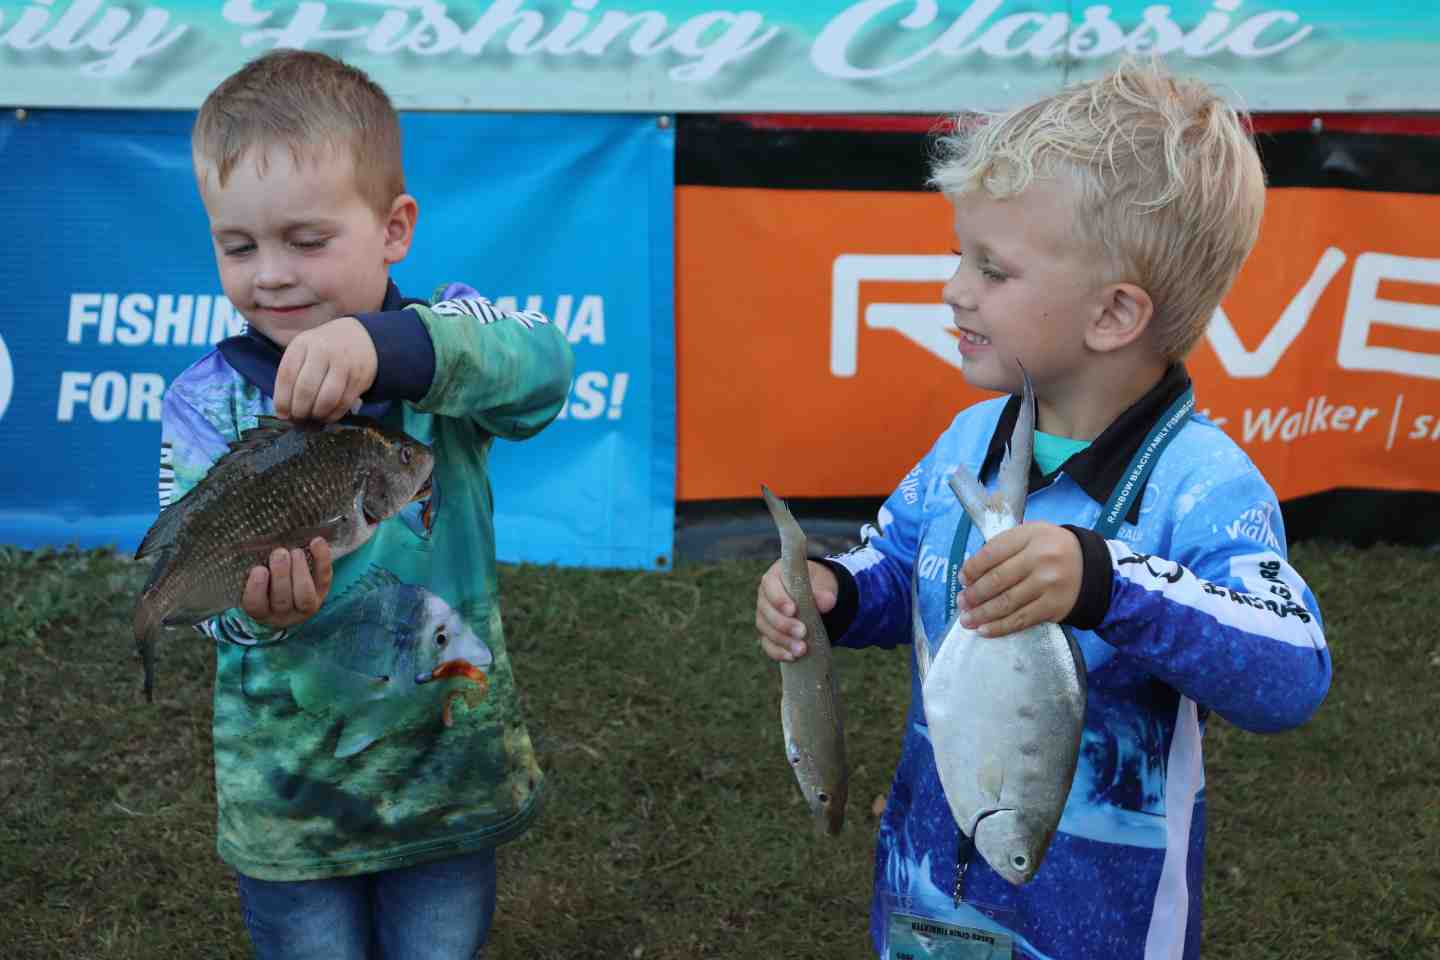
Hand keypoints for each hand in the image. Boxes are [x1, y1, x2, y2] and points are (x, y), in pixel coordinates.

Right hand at [242, 538, 333, 627]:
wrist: (291, 594)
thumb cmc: (264, 583)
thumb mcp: (252, 580)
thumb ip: (253, 570)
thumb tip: (254, 548)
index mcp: (260, 611)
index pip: (255, 605)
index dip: (257, 588)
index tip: (258, 569)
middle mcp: (283, 615)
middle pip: (282, 600)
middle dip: (281, 575)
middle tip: (279, 553)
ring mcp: (305, 607)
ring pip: (304, 595)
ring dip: (300, 570)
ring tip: (296, 551)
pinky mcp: (322, 594)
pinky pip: (324, 578)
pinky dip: (322, 559)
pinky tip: (317, 541)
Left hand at [274, 317, 377, 421]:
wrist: (360, 337)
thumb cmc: (324, 349)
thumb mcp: (304, 351)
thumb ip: (292, 375)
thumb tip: (284, 412)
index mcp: (303, 344)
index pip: (287, 375)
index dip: (282, 399)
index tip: (282, 414)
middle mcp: (323, 351)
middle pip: (306, 389)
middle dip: (299, 410)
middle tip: (298, 419)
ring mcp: (344, 364)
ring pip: (327, 399)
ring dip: (317, 414)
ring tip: (313, 418)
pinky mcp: (359, 377)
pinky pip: (344, 403)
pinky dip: (333, 415)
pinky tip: (327, 416)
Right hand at [755, 559, 837, 661]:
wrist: (817, 596)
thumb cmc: (816, 585)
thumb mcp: (823, 582)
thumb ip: (824, 591)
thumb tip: (827, 602)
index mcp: (774, 577)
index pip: (770, 586)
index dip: (779, 599)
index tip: (793, 610)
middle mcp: (765, 596)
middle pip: (767, 611)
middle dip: (784, 624)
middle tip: (802, 632)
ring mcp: (764, 616)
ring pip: (766, 629)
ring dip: (783, 641)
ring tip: (801, 649)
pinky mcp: (768, 633)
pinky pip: (767, 644)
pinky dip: (778, 652)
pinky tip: (792, 657)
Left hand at [957, 522, 1080, 635]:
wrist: (1091, 567)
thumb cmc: (1051, 549)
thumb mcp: (1031, 534)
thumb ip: (1004, 546)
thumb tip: (971, 572)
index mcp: (1031, 536)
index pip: (992, 553)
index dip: (972, 568)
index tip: (962, 580)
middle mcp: (1040, 559)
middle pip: (997, 580)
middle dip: (974, 594)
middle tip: (961, 602)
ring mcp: (1048, 584)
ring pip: (1006, 603)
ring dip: (981, 614)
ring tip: (966, 620)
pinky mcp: (1054, 607)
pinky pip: (1021, 619)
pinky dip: (1000, 627)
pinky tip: (984, 630)